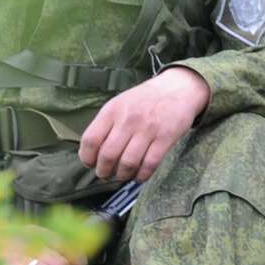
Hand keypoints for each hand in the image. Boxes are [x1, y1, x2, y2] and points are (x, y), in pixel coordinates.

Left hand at [78, 65, 209, 181]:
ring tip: (122, 176)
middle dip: (103, 171)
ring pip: (128, 163)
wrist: (177, 88)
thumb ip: (106, 124)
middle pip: (108, 155)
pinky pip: (150, 164)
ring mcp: (148, 129)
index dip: (86, 157)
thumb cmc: (144, 99)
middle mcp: (128, 120)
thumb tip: (93, 153)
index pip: (90, 140)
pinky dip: (142, 175)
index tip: (90, 164)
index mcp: (112, 111)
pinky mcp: (165, 138)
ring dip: (122, 175)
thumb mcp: (120, 103)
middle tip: (105, 175)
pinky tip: (139, 176)